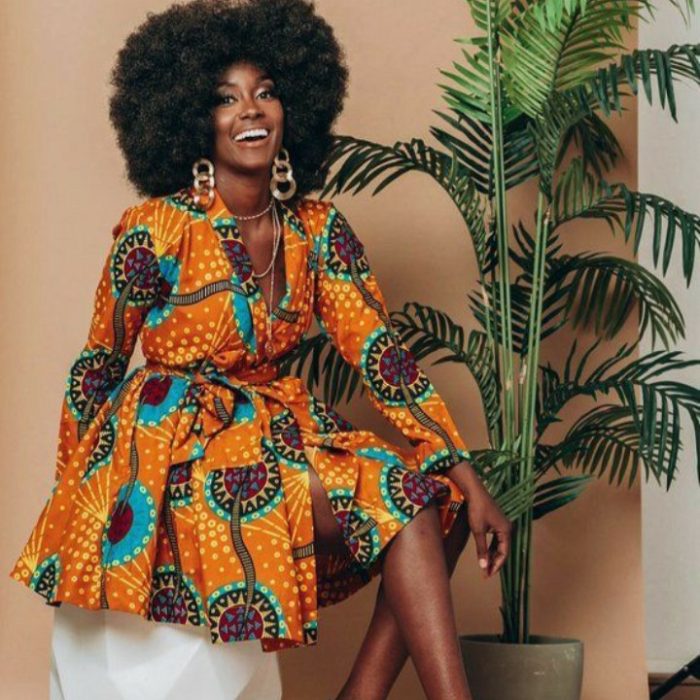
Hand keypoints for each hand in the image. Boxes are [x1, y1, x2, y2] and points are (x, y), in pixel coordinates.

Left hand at [446, 461, 512, 577]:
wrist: (474, 492)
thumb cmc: (476, 510)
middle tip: (486, 574)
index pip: (504, 553)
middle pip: (503, 550)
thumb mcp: (478, 531)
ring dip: (493, 556)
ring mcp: (502, 525)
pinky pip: (496, 539)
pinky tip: (486, 554)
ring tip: (486, 567)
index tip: (487, 575)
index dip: (496, 565)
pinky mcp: (496, 522)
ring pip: (500, 545)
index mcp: (506, 531)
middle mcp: (507, 528)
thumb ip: (482, 549)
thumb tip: (483, 566)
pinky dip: (491, 547)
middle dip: (495, 562)